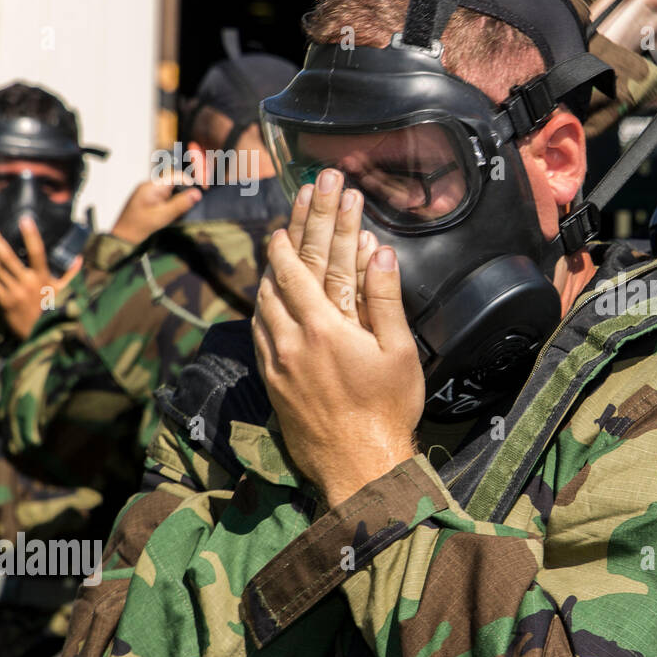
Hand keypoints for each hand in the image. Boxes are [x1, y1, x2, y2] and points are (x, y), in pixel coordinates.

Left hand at [0, 217, 81, 338]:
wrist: (47, 338)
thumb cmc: (56, 312)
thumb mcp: (67, 292)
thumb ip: (72, 274)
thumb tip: (80, 258)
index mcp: (43, 278)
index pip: (38, 252)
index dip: (31, 236)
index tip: (25, 220)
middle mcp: (27, 283)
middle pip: (8, 258)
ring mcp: (14, 293)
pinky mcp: (4, 303)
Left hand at [110, 173, 202, 245]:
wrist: (122, 237)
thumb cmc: (137, 227)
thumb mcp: (162, 216)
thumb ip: (180, 204)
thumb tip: (196, 194)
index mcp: (152, 187)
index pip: (176, 176)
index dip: (192, 182)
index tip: (204, 190)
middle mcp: (150, 187)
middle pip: (175, 182)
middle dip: (186, 192)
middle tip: (194, 203)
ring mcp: (150, 193)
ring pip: (172, 191)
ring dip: (180, 200)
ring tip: (180, 212)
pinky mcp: (151, 200)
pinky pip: (167, 197)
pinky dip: (174, 205)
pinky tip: (174, 214)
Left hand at [251, 169, 424, 506]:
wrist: (357, 467)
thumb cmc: (387, 411)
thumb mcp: (398, 353)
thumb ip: (385, 299)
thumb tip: (379, 251)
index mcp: (323, 327)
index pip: (307, 261)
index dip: (313, 221)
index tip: (319, 188)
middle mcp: (290, 338)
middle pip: (282, 271)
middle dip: (293, 228)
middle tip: (299, 197)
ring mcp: (275, 360)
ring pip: (263, 297)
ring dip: (273, 264)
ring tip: (282, 237)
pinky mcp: (271, 379)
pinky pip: (258, 327)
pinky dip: (265, 299)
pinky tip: (272, 292)